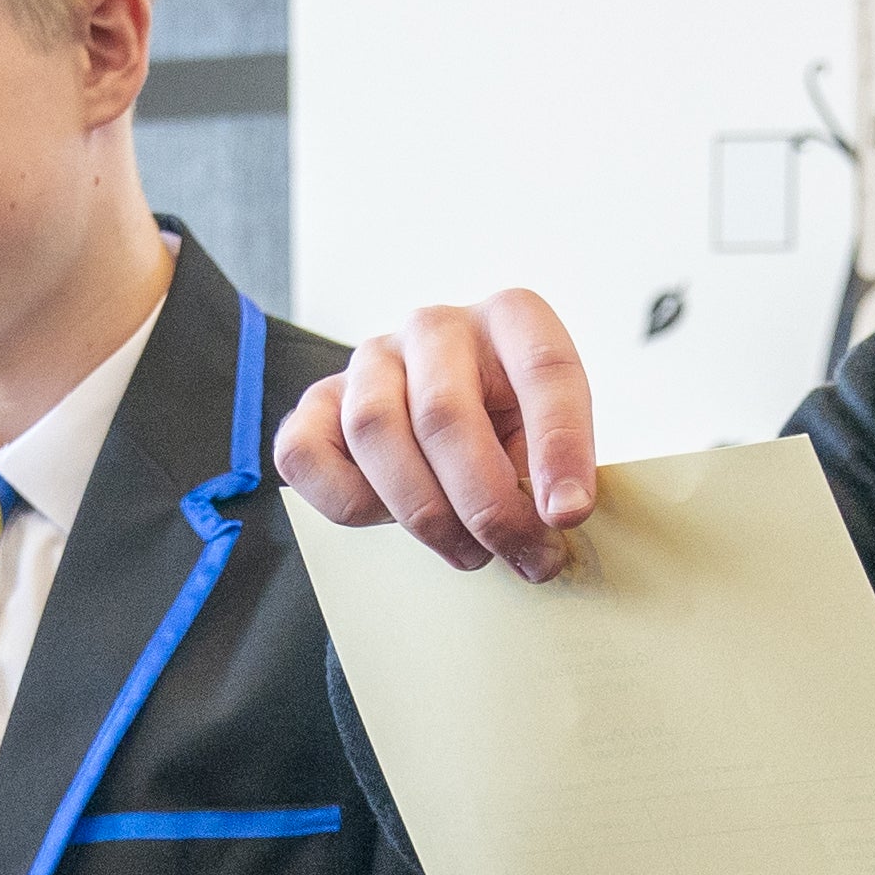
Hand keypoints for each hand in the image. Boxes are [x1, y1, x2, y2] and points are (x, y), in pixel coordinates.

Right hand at [272, 292, 601, 579]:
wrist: (449, 431)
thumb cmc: (509, 435)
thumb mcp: (548, 441)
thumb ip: (552, 472)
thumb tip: (552, 521)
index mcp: (511, 319)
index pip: (544, 368)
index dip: (560, 446)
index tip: (568, 516)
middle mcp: (436, 327)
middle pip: (444, 413)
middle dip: (486, 504)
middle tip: (522, 555)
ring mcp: (371, 360)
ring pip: (374, 431)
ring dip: (424, 512)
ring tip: (469, 551)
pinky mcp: (319, 402)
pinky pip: (306, 452)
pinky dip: (346, 500)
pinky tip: (391, 519)